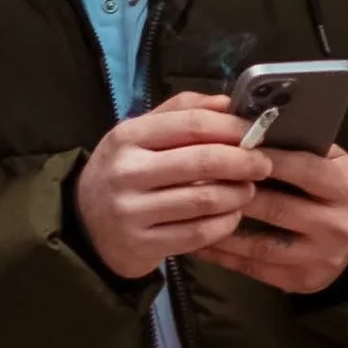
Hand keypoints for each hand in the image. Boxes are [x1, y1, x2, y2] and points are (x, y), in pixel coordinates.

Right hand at [74, 94, 263, 281]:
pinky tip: (231, 216)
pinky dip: (225, 223)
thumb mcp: (139, 134)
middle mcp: (127, 172)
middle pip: (203, 161)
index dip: (232, 127)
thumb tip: (227, 102)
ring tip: (248, 190)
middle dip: (244, 162)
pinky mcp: (143, 245)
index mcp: (128, 136)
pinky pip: (199, 232)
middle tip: (263, 165)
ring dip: (238, 194)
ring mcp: (133, 211)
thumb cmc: (123, 172)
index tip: (255, 133)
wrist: (84, 225)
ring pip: (205, 199)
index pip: (192, 124)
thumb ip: (181, 112)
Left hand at [208, 138, 347, 295]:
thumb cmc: (331, 189)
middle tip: (195, 180)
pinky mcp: (303, 281)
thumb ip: (299, 145)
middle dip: (232, 193)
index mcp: (346, 186)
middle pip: (274, 207)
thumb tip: (248, 125)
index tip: (225, 146)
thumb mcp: (331, 161)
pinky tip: (198, 241)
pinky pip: (253, 268)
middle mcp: (338, 224)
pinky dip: (222, 255)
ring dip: (220, 228)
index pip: (298, 168)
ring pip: (259, 244)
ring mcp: (322, 258)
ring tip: (190, 213)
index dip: (259, 158)